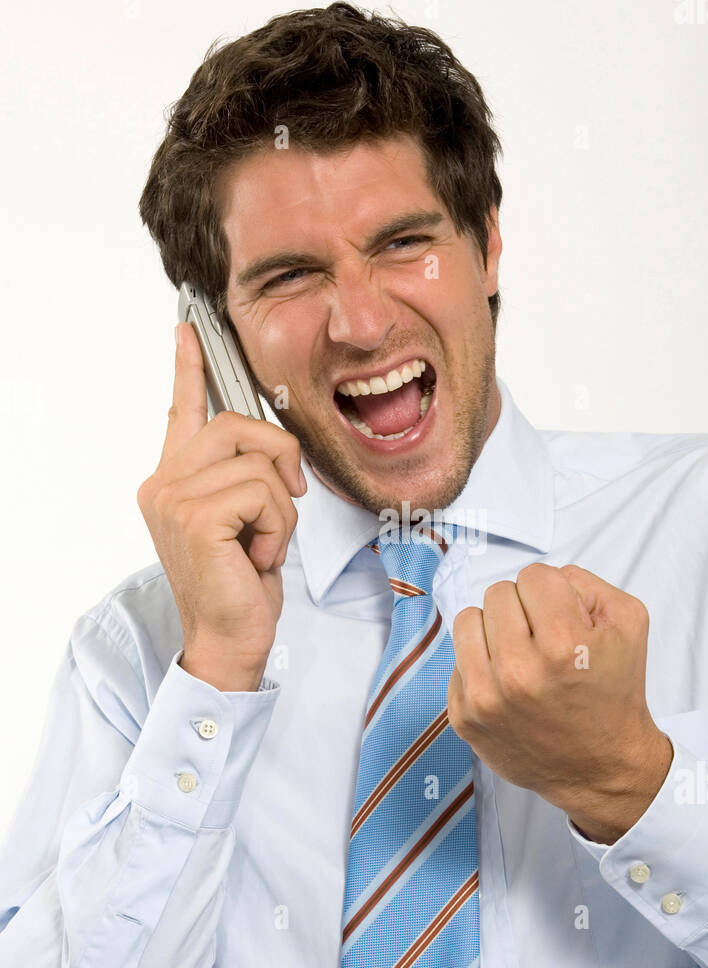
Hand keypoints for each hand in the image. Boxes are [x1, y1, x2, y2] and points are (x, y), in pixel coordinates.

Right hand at [137, 322, 305, 691]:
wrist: (230, 638)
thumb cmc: (242, 584)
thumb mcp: (247, 519)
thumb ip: (246, 476)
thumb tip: (275, 448)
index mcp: (174, 478)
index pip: (182, 410)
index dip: (188, 367)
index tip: (188, 329)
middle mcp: (164, 481)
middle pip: (241, 425)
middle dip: (280, 461)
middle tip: (282, 507)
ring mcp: (173, 497)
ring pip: (261, 463)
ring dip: (281, 510)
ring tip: (260, 546)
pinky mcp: (195, 516)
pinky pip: (264, 492)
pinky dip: (277, 527)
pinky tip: (257, 557)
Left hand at [447, 563, 672, 844]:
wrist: (601, 768)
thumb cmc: (614, 693)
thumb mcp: (628, 624)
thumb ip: (585, 583)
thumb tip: (543, 579)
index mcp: (563, 644)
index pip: (534, 576)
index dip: (552, 593)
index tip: (563, 619)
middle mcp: (519, 671)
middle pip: (498, 594)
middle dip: (523, 610)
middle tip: (543, 640)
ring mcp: (486, 697)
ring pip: (468, 620)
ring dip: (494, 631)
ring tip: (519, 655)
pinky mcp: (464, 717)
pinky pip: (456, 660)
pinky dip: (480, 665)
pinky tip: (507, 685)